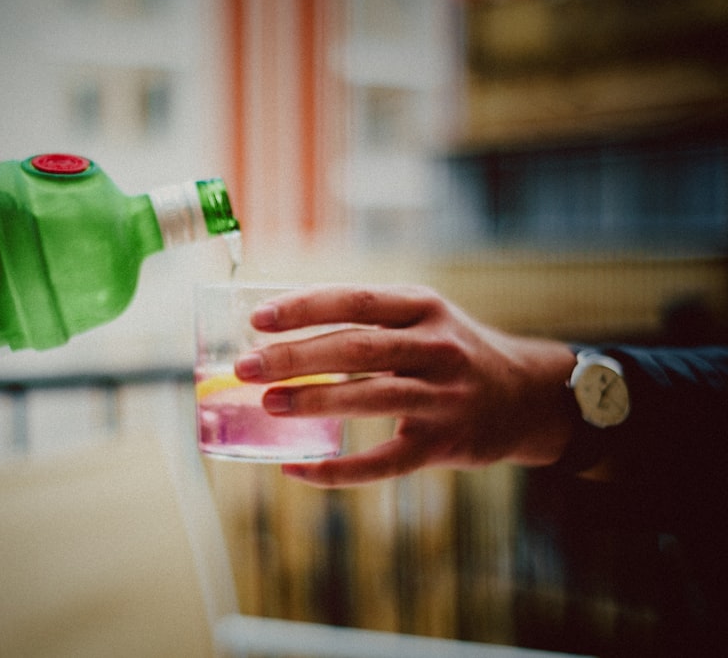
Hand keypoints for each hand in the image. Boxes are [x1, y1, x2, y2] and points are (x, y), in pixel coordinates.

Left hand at [232, 285, 577, 486]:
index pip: (356, 301)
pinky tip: (296, 470)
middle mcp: (436, 348)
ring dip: (313, 400)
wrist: (527, 396)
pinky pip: (382, 462)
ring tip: (267, 403)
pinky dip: (336, 470)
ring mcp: (441, 398)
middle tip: (245, 366)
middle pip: (355, 348)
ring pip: (369, 397)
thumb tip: (280, 324)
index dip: (305, 307)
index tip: (258, 318)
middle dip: (295, 357)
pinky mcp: (442, 445)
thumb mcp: (422, 318)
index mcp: (423, 308)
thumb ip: (366, 318)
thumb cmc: (452, 351)